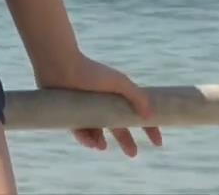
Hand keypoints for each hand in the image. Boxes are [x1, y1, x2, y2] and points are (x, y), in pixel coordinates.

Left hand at [36, 52, 163, 157]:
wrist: (61, 65)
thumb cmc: (91, 71)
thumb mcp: (118, 82)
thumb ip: (136, 96)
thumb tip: (150, 115)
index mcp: (116, 96)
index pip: (136, 115)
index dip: (148, 128)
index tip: (157, 142)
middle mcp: (102, 104)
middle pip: (117, 127)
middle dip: (126, 141)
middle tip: (133, 154)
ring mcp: (86, 110)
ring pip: (97, 131)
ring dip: (101, 142)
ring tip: (103, 147)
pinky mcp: (70, 114)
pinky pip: (79, 132)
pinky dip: (86, 139)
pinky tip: (92, 143)